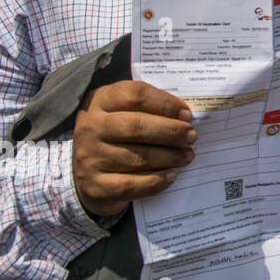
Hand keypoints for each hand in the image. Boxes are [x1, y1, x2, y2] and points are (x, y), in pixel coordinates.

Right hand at [73, 81, 196, 217]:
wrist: (87, 170)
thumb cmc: (118, 133)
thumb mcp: (126, 110)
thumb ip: (151, 107)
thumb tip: (185, 116)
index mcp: (101, 100)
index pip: (135, 95)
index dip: (166, 104)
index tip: (186, 114)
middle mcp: (90, 127)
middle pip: (136, 126)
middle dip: (171, 132)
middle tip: (191, 136)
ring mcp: (89, 157)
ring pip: (137, 157)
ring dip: (169, 157)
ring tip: (187, 155)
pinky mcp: (94, 185)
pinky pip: (130, 185)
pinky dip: (155, 181)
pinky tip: (171, 176)